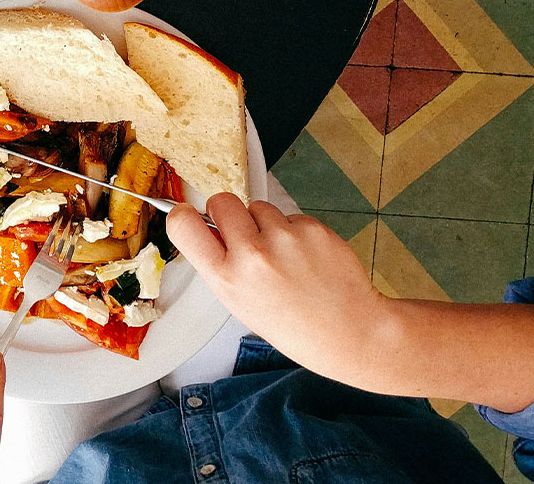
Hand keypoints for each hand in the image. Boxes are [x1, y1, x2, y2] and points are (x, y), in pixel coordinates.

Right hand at [168, 195, 393, 381]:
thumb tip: (208, 228)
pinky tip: (306, 258)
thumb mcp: (240, 304)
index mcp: (227, 278)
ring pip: (259, 207)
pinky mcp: (312, 228)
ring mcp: (284, 238)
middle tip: (244, 233)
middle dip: (228, 212)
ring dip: (266, 223)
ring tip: (284, 256)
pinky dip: (295, 231)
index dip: (183, 215)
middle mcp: (252, 255)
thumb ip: (221, 265)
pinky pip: (290, 216)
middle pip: (221, 201)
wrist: (350, 331)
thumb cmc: (294, 324)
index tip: (190, 216)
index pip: (183, 225)